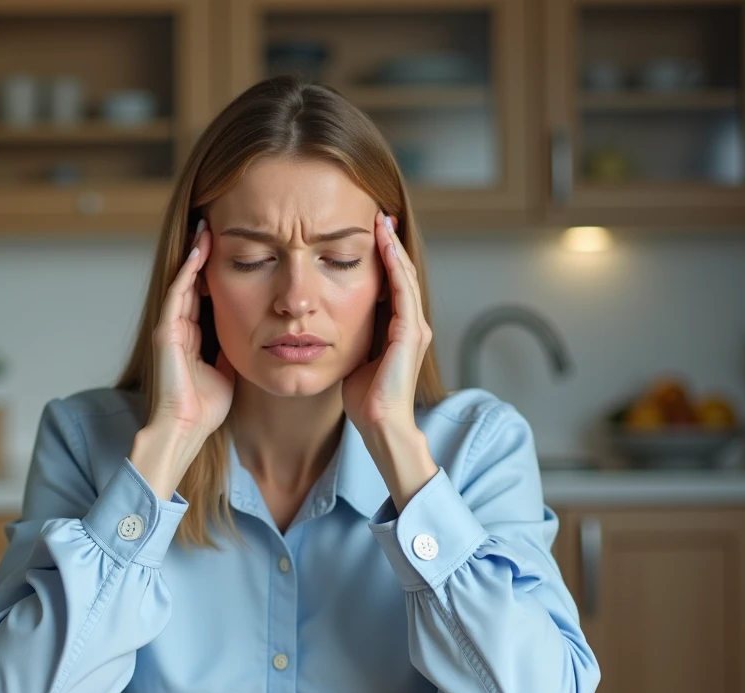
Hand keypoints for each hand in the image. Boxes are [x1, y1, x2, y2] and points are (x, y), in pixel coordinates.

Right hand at [148, 220, 235, 439]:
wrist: (186, 428)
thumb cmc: (205, 407)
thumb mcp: (227, 369)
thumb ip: (232, 348)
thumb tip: (251, 333)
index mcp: (193, 337)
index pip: (203, 296)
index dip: (213, 272)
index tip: (228, 249)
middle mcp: (180, 328)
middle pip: (191, 283)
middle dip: (202, 255)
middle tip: (214, 226)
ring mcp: (170, 328)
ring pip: (182, 282)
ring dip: (194, 255)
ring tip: (205, 229)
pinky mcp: (165, 332)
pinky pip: (177, 295)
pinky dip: (187, 272)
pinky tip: (198, 252)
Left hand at [341, 210, 432, 439]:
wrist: (380, 424)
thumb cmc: (366, 399)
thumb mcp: (355, 357)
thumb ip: (351, 336)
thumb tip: (331, 322)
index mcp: (399, 329)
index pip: (392, 283)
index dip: (382, 257)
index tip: (368, 232)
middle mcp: (411, 324)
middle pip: (402, 273)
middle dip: (389, 244)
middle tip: (378, 215)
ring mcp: (413, 327)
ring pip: (405, 276)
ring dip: (393, 247)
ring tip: (381, 222)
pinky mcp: (409, 333)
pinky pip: (403, 291)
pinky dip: (395, 266)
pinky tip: (385, 246)